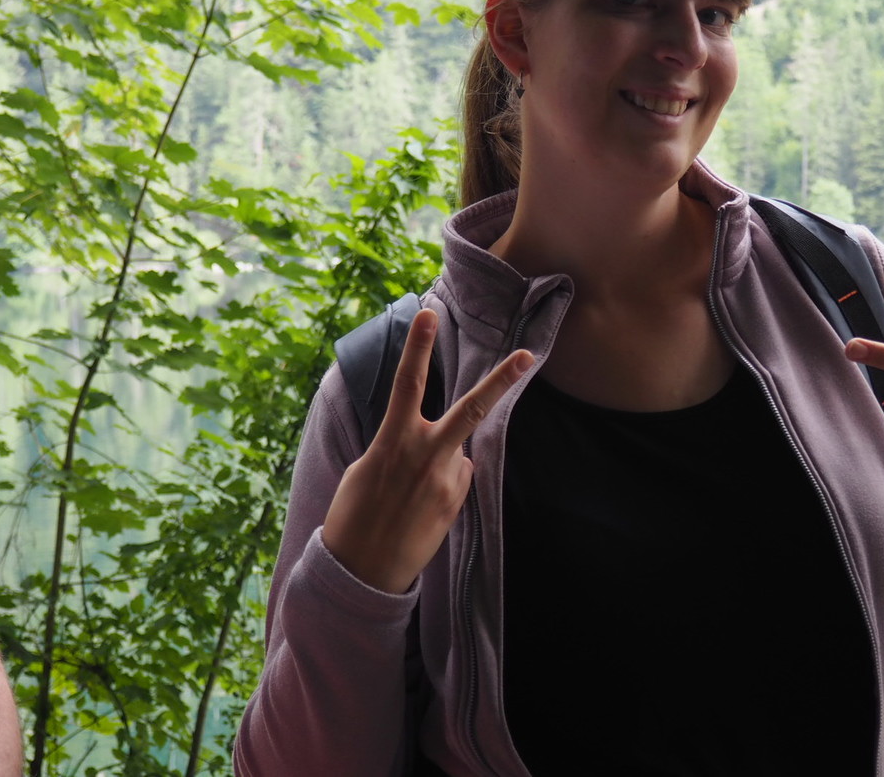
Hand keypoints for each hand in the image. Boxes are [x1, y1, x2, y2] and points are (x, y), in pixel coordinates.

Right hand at [323, 308, 533, 592]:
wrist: (360, 570)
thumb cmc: (355, 515)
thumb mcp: (368, 469)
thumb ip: (403, 447)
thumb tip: (438, 448)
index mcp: (393, 441)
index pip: (408, 383)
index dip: (418, 346)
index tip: (429, 313)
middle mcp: (425, 456)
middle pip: (471, 409)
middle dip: (501, 381)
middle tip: (528, 356)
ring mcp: (445, 481)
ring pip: (459, 454)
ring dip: (441, 466)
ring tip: (410, 499)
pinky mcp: (455, 503)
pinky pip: (456, 480)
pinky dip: (443, 488)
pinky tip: (420, 511)